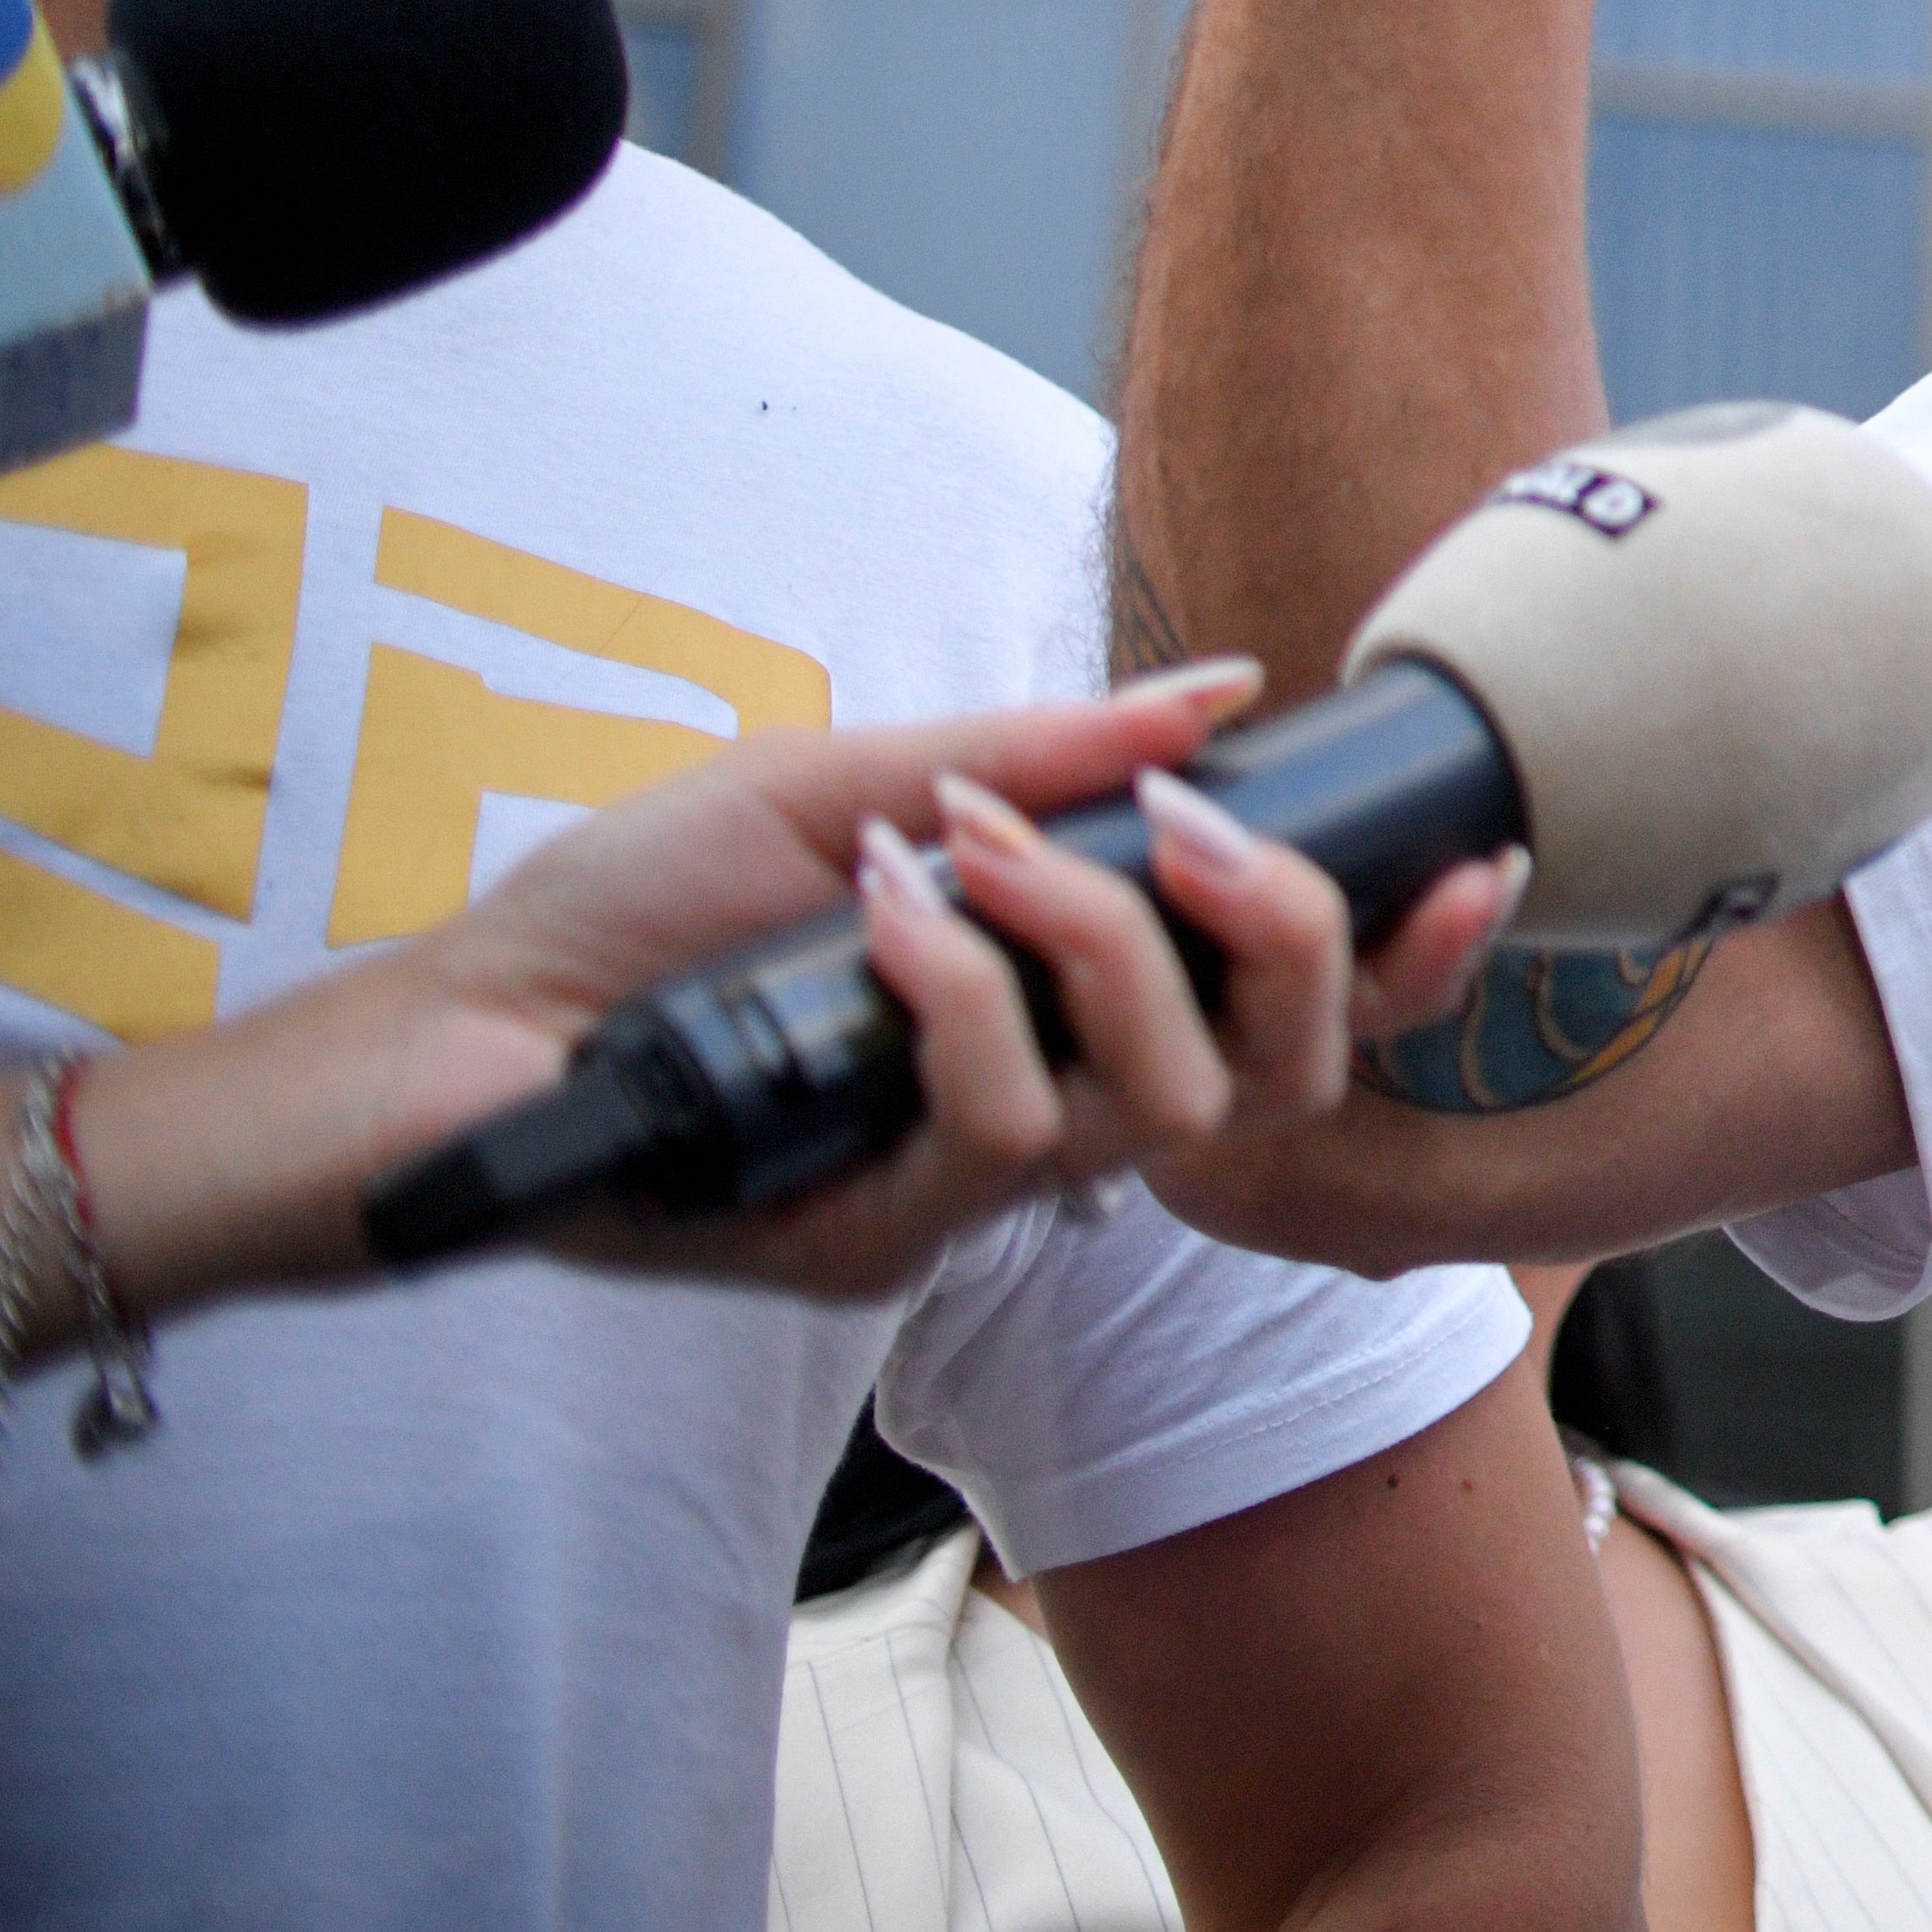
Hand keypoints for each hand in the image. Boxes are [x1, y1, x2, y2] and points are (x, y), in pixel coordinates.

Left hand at [359, 665, 1524, 1299]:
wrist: (452, 1033)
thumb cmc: (638, 911)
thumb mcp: (856, 782)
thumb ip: (1043, 758)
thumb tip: (1223, 693)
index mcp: (1067, 1018)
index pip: (1300, 1022)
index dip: (1413, 964)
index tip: (1479, 861)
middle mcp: (1048, 1119)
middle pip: (1283, 1087)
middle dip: (1286, 937)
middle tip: (1195, 830)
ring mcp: (967, 1194)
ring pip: (1158, 1111)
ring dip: (1088, 947)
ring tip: (970, 851)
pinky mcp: (878, 1238)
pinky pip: (997, 1129)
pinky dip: (956, 990)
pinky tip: (876, 916)